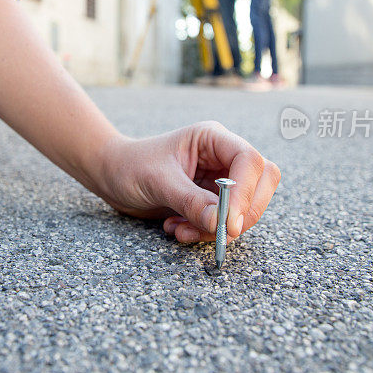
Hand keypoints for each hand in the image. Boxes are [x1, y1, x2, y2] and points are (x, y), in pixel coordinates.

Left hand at [98, 121, 280, 242]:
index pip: (249, 160)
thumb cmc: (130, 166)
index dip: (245, 192)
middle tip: (219, 231)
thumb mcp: (158, 182)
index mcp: (212, 139)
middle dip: (242, 213)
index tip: (229, 222)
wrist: (111, 176)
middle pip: (261, 182)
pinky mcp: (211, 202)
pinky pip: (225, 222)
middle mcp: (222, 157)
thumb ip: (190, 201)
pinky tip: (176, 228)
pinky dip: (205, 233)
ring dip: (217, 228)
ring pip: (246, 208)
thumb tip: (222, 224)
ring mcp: (219, 180)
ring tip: (180, 230)